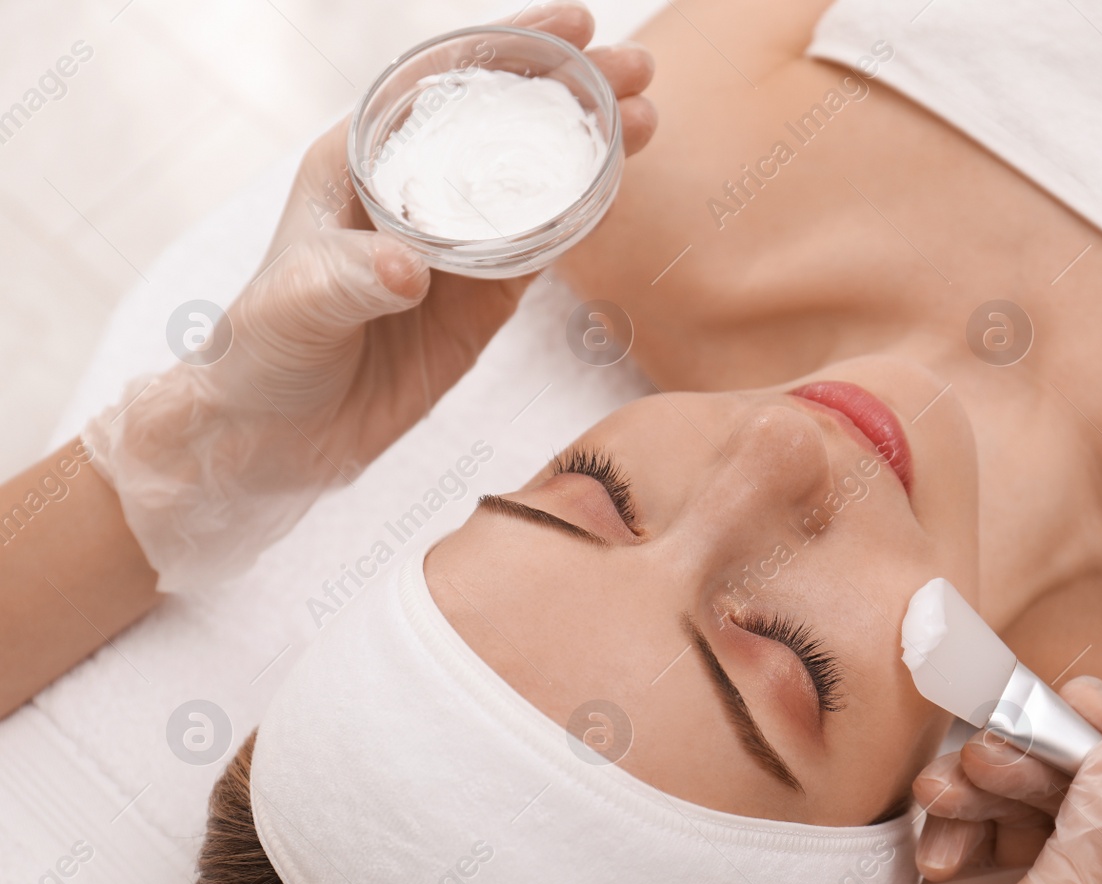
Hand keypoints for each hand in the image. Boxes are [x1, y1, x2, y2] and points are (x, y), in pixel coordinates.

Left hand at [84, 2, 656, 590]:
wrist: (279, 437)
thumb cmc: (264, 352)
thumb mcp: (295, 307)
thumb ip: (350, 280)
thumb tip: (410, 267)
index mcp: (362, 158)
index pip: (445, 83)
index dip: (512, 48)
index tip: (576, 26)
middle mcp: (415, 188)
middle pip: (505, 120)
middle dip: (572, 89)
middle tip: (637, 69)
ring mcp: (457, 242)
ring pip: (535, 176)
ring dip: (592, 145)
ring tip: (649, 120)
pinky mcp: (486, 296)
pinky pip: (545, 243)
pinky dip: (585, 212)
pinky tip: (621, 187)